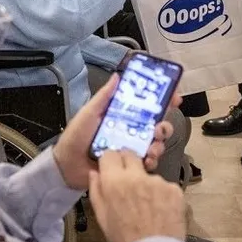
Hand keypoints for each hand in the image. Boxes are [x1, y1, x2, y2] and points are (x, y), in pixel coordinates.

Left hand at [53, 74, 178, 189]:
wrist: (67, 166)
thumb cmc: (75, 136)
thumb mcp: (89, 112)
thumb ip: (104, 96)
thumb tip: (118, 76)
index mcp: (121, 116)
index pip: (146, 106)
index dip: (163, 101)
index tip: (174, 97)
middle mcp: (129, 132)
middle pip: (157, 126)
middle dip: (164, 126)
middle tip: (160, 128)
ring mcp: (131, 149)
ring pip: (155, 144)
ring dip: (159, 144)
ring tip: (152, 147)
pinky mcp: (130, 166)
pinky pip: (147, 163)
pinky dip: (151, 161)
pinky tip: (146, 161)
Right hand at [88, 151, 185, 241]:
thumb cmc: (124, 238)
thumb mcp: (101, 216)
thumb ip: (96, 190)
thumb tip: (95, 173)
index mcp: (115, 181)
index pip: (110, 154)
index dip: (110, 161)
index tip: (111, 169)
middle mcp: (137, 176)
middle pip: (131, 155)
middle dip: (128, 163)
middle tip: (128, 181)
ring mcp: (159, 181)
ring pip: (149, 174)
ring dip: (147, 184)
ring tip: (148, 206)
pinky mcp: (175, 189)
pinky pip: (165, 186)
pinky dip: (162, 195)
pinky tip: (161, 211)